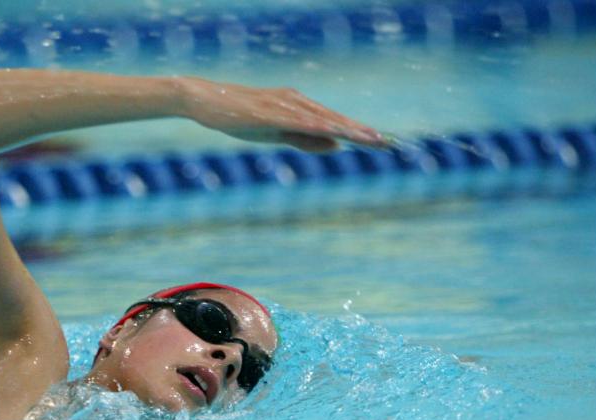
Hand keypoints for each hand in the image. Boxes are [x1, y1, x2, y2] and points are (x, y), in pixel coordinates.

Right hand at [176, 76, 385, 151]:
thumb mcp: (275, 133)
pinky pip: (298, 120)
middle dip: (362, 132)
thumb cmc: (238, 116)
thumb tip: (337, 145)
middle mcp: (297, 102)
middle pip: (336, 119)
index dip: (360, 133)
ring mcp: (283, 104)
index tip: (383, 144)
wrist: (205, 99)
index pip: (335, 122)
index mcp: (300, 108)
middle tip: (389, 144)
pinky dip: (318, 127)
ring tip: (370, 140)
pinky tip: (334, 133)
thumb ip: (305, 139)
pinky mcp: (269, 111)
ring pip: (322, 119)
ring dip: (347, 129)